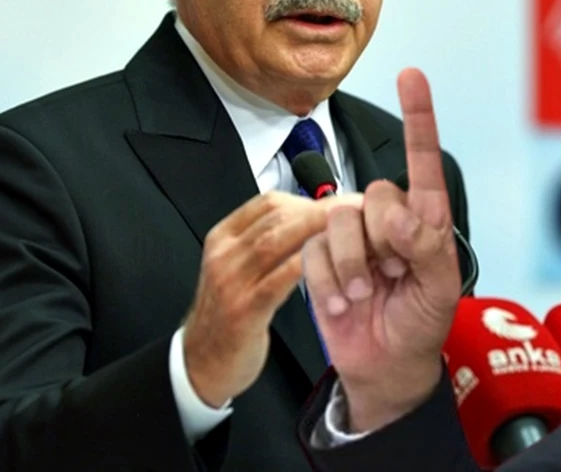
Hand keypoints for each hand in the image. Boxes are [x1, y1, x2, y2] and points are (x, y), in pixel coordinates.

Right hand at [183, 191, 350, 407]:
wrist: (202, 363)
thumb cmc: (231, 314)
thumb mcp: (242, 268)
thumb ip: (272, 242)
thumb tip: (316, 217)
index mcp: (224, 237)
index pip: (270, 202)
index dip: (311, 199)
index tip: (342, 203)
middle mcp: (224, 253)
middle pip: (278, 217)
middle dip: (322, 211)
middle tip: (358, 212)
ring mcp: (230, 280)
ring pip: (277, 242)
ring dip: (318, 232)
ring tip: (353, 233)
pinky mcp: (243, 310)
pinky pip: (278, 279)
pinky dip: (307, 266)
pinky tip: (334, 266)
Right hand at [303, 68, 462, 432]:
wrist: (385, 365)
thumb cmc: (422, 323)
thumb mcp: (440, 289)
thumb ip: (426, 246)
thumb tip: (399, 216)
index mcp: (425, 217)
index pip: (422, 160)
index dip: (418, 115)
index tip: (412, 75)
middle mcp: (389, 218)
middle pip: (375, 196)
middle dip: (381, 240)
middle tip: (392, 275)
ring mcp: (353, 237)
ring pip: (338, 221)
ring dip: (352, 267)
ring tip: (367, 293)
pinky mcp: (320, 257)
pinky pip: (312, 251)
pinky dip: (328, 283)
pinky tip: (343, 303)